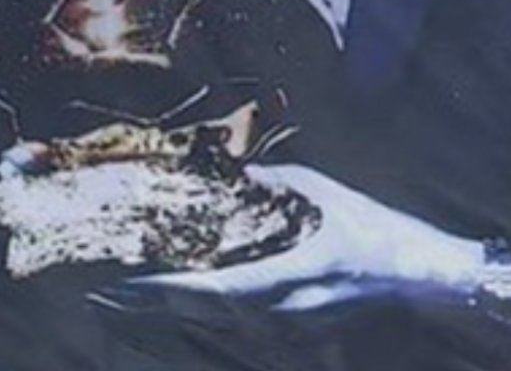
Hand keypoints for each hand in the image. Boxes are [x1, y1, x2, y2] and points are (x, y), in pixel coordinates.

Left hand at [100, 164, 487, 311]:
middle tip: (89, 291)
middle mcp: (276, 315)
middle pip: (193, 315)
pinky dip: (185, 322)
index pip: (206, 291)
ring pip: (203, 328)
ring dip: (155, 317)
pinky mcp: (285, 338)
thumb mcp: (314, 192)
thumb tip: (210, 171)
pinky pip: (223, 333)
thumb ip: (260, 186)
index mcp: (285, 277)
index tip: (112, 281)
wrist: (421, 277)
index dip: (155, 290)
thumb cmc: (369, 229)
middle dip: (139, 306)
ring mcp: (281, 333)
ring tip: (107, 303)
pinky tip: (155, 315)